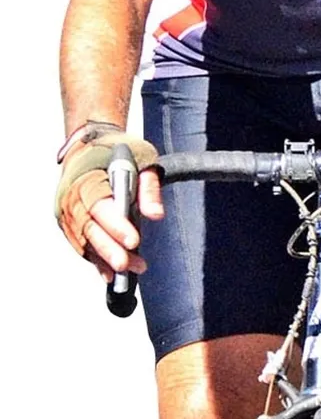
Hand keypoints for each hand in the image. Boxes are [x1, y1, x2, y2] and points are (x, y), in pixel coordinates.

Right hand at [56, 133, 162, 281]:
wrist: (88, 145)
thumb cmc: (115, 151)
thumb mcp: (141, 159)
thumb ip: (148, 188)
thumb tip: (156, 214)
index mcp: (88, 176)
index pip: (99, 204)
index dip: (115, 225)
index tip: (134, 240)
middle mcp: (72, 195)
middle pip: (87, 226)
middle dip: (107, 248)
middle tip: (125, 264)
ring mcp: (67, 210)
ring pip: (83, 240)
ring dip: (105, 258)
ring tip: (130, 270)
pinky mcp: (68, 222)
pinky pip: (79, 244)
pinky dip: (94, 260)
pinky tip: (109, 273)